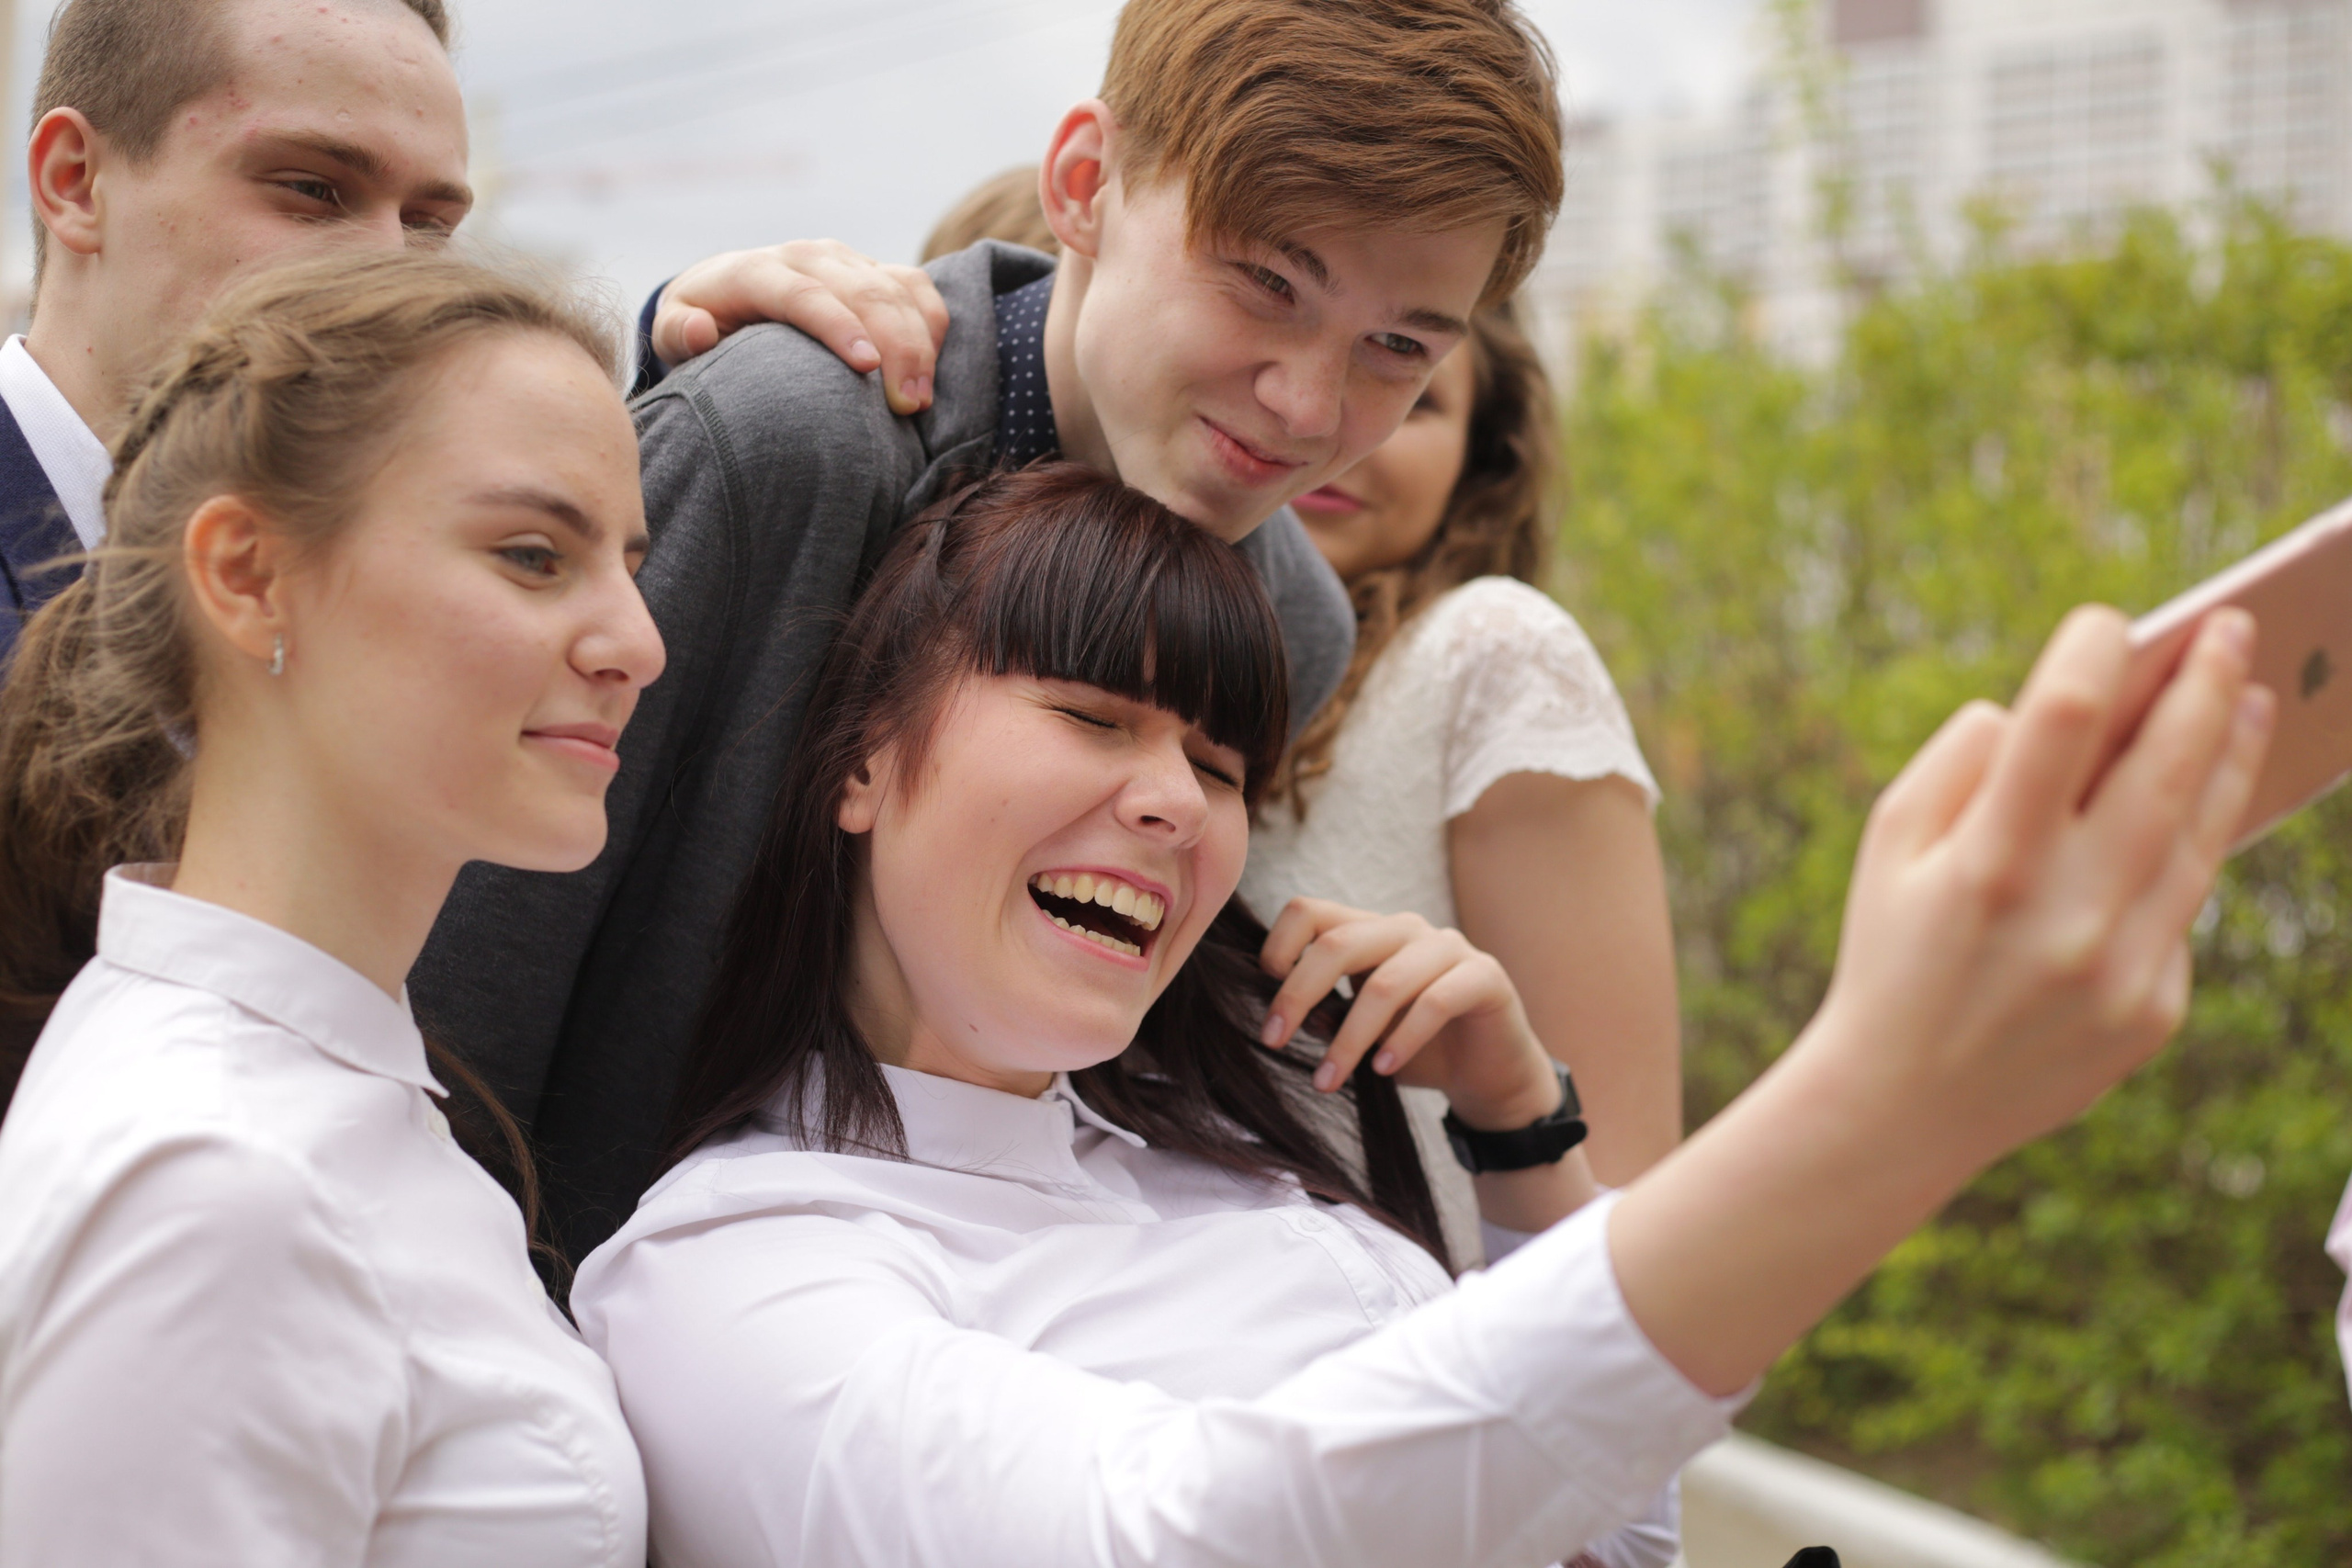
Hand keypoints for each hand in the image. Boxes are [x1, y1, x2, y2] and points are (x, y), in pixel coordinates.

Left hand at [653, 240, 950, 414]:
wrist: (727, 292)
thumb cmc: (701, 323)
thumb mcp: (676, 331)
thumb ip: (679, 332)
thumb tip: (700, 329)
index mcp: (756, 270)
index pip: (804, 294)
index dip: (839, 328)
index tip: (867, 369)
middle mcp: (807, 256)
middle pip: (863, 292)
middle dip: (895, 346)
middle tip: (909, 406)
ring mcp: (846, 261)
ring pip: (896, 289)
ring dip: (919, 343)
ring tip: (922, 400)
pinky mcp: (874, 270)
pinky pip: (916, 288)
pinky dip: (932, 324)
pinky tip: (932, 367)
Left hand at [1258, 900, 1559, 1129]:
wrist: (1487, 1074)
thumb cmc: (1414, 1050)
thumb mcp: (1359, 1033)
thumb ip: (1326, 1015)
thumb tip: (1284, 1019)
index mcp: (1369, 933)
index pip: (1310, 913)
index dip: (1278, 950)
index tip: (1268, 1004)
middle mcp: (1406, 930)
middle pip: (1338, 942)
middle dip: (1297, 994)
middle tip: (1274, 1041)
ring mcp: (1449, 948)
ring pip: (1384, 981)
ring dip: (1349, 1037)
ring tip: (1328, 1079)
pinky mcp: (1485, 977)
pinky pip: (1436, 1002)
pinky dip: (1403, 1039)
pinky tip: (1384, 1069)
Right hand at [1816, 605, 2272, 1165]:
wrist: (1903, 1105)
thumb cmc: (1892, 949)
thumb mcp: (1889, 845)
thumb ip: (1964, 763)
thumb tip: (2052, 705)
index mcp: (1987, 863)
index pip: (2062, 719)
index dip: (2095, 652)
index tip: (2112, 620)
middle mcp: (2065, 915)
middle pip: (2163, 769)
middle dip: (2203, 686)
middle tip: (2235, 629)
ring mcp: (2120, 969)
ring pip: (2200, 836)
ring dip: (2231, 757)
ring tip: (2254, 699)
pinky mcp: (2153, 1011)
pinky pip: (2182, 909)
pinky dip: (2185, 852)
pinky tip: (2195, 809)